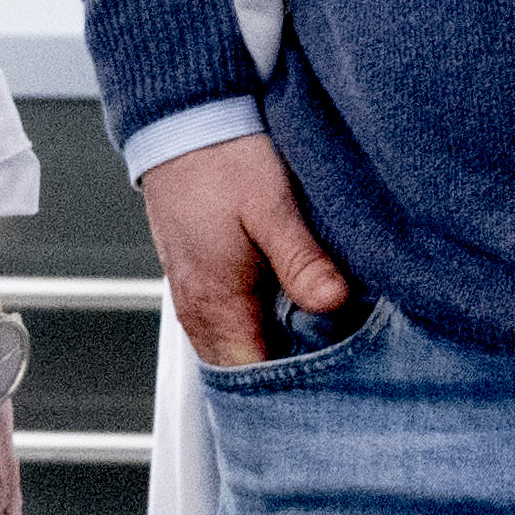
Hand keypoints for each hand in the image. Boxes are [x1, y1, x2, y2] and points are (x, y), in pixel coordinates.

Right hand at [140, 127, 352, 368]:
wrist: (182, 122)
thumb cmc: (222, 158)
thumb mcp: (272, 204)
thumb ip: (301, 259)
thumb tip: (332, 303)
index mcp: (215, 299)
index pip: (248, 375)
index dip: (287, 390)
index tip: (327, 392)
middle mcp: (197, 307)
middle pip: (239, 369)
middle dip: (282, 380)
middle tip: (331, 378)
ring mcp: (193, 293)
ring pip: (232, 348)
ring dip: (269, 353)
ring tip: (316, 353)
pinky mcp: (198, 276)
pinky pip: (226, 324)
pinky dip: (256, 330)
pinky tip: (288, 317)